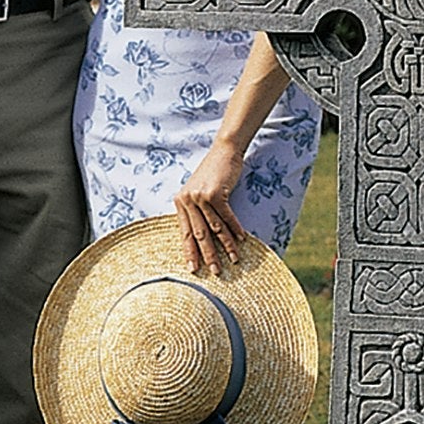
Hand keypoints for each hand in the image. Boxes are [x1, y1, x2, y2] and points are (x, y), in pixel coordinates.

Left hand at [173, 141, 247, 275]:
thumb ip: (196, 211)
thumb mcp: (199, 191)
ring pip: (214, 228)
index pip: (184, 233)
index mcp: (180, 202)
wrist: (224, 152)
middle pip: (198, 234)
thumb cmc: (213, 173)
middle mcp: (187, 200)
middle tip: (215, 271)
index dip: (189, 252)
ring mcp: (200, 196)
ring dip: (226, 245)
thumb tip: (202, 236)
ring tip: (233, 259)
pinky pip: (226, 217)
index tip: (193, 269)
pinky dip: (236, 229)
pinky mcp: (215, 193)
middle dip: (207, 255)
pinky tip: (242, 240)